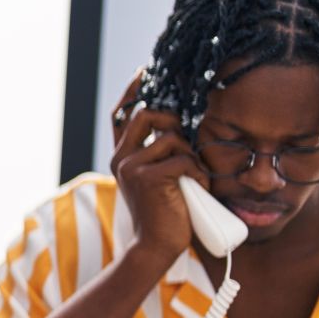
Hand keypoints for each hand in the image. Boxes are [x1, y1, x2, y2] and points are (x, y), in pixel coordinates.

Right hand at [110, 72, 200, 267]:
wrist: (156, 247)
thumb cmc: (166, 213)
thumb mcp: (161, 178)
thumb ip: (162, 153)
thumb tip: (181, 126)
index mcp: (123, 155)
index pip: (122, 113)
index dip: (134, 89)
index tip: (146, 70)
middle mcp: (121, 157)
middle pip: (149, 113)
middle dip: (175, 121)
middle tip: (187, 142)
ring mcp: (131, 166)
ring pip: (171, 136)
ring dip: (191, 154)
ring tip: (193, 176)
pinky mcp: (146, 177)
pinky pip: (183, 159)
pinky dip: (197, 173)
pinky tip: (196, 188)